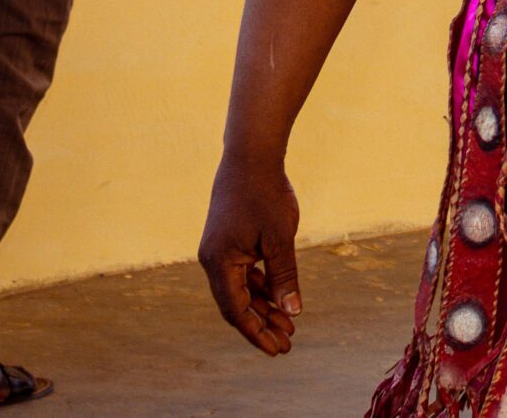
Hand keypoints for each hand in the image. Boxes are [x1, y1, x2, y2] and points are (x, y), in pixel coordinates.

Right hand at [201, 154, 303, 354]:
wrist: (251, 157)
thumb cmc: (265, 194)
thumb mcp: (280, 238)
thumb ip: (284, 276)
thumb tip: (293, 311)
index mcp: (219, 263)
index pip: (236, 310)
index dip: (256, 332)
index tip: (276, 349)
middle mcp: (213, 261)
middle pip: (237, 304)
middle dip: (262, 325)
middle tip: (287, 344)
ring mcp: (220, 252)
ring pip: (241, 290)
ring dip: (264, 307)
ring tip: (289, 325)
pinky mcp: (229, 242)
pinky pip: (244, 274)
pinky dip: (261, 287)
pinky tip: (280, 298)